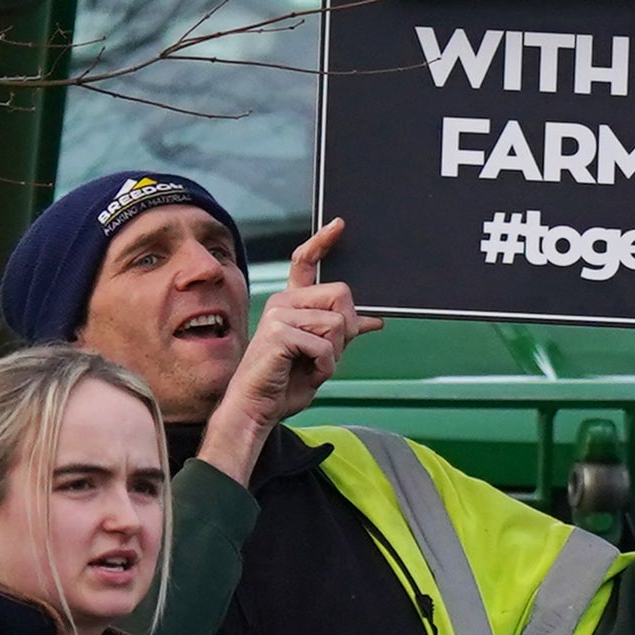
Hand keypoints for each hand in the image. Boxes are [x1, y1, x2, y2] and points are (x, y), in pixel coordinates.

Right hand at [200, 219, 377, 486]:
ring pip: (337, 323)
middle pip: (342, 294)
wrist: (258, 409)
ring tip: (311, 366)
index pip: (306, 262)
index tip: (340, 224)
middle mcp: (283, 301)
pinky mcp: (279, 333)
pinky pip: (325, 346)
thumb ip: (342, 333)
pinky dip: (324, 366)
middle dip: (346, 328)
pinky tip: (305, 372)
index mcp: (292, 302)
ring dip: (334, 354)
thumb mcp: (323, 354)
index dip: (323, 242)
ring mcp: (279, 314)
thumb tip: (375, 320)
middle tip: (327, 353)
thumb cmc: (285, 383)